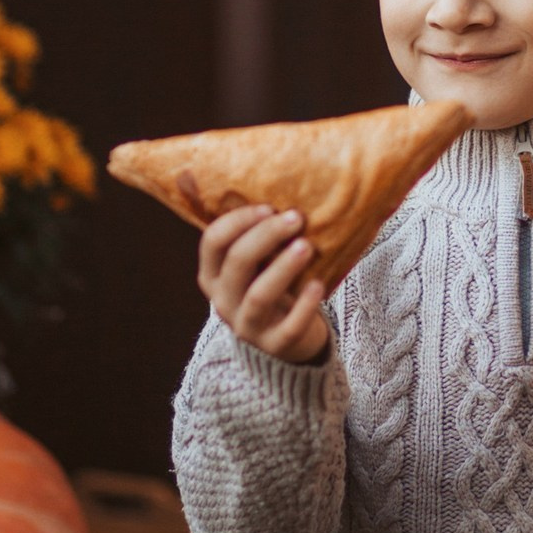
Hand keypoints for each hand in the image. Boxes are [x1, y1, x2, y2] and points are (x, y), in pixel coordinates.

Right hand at [197, 203, 328, 363]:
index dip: (238, 221)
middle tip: (296, 218)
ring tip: (307, 245)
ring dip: (283, 267)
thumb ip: (260, 237)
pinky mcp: (275, 345)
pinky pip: (289, 327)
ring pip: (259, 295)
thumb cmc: (273, 285)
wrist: (289, 338)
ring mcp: (247, 326)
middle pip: (237, 262)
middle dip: (266, 236)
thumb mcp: (258, 263)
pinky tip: (319, 284)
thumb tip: (286, 186)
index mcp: (213, 275)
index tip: (268, 207)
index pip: (213, 242)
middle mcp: (223, 301)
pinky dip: (305, 305)